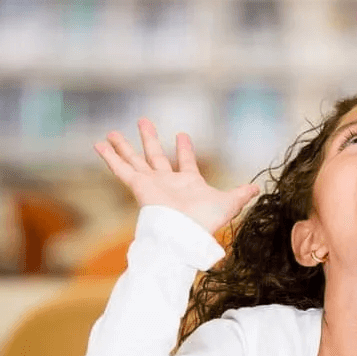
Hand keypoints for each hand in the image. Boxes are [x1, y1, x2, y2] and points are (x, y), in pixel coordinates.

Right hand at [94, 118, 258, 234]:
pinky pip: (121, 169)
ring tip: (111, 132)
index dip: (184, 149)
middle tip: (144, 122)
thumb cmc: (205, 221)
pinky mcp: (138, 186)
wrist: (184, 234)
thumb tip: (258, 188)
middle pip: (156, 156)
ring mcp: (152, 183)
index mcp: (189, 183)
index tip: (181, 135)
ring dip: (123, 146)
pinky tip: (99, 144)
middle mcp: (168, 182)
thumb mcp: (228, 203)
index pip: (186, 162)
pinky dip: (110, 157)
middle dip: (150, 140)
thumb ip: (241, 195)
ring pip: (134, 160)